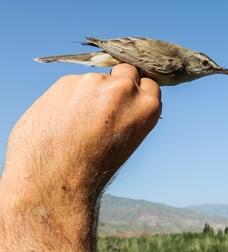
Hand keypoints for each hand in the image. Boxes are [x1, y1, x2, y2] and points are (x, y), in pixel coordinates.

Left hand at [0, 64, 160, 251]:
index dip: (137, 92)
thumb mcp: (129, 139)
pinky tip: (59, 120)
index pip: (148, 83)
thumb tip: (119, 98)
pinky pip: (71, 85)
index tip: (126, 102)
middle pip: (125, 71)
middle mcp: (124, 90)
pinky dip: (66, 98)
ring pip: (95, 79)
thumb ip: (130, 113)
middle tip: (101, 108)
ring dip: (88, 93)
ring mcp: (94, 83)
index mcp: (146, 107)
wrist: (55, 179)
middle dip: (116, 84)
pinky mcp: (66, 82)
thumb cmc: (93, 167)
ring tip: (74, 123)